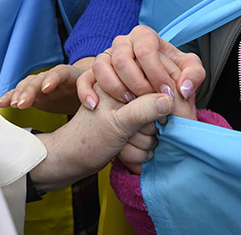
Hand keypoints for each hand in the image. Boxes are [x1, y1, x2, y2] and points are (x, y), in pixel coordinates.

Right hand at [0, 59, 91, 114]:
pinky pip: (20, 95)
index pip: (60, 72)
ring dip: (19, 94)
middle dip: (30, 90)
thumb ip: (92, 94)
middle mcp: (53, 77)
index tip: (46, 89)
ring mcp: (42, 85)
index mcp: (71, 74)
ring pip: (27, 86)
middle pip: (40, 79)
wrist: (88, 93)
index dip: (52, 79)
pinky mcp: (35, 95)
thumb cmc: (93, 92)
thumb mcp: (97, 92)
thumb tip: (92, 103)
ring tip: (12, 105)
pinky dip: (11, 98)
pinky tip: (1, 104)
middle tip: (22, 103)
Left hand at [30, 83, 171, 191]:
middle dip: (145, 131)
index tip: (142, 120)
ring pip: (156, 130)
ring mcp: (132, 114)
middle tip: (127, 135)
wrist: (71, 160)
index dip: (154, 107)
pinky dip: (140, 151)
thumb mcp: (116, 123)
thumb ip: (143, 109)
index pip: (156, 88)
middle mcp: (129, 94)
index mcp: (123, 82)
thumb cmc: (87, 138)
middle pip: (159, 112)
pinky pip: (150, 141)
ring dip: (142, 144)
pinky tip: (126, 151)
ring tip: (122, 144)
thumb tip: (169, 100)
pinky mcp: (133, 130)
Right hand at [76, 25, 204, 111]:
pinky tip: (95, 105)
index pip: (146, 49)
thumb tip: (183, 87)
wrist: (152, 97)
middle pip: (122, 57)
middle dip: (136, 82)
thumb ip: (194, 75)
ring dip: (113, 85)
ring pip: (101, 65)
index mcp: (145, 37)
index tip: (167, 94)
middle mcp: (123, 43)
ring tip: (128, 103)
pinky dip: (86, 91)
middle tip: (148, 101)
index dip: (157, 72)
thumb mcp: (187, 76)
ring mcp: (106, 58)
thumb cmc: (170, 81)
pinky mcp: (93, 74)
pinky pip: (84, 79)